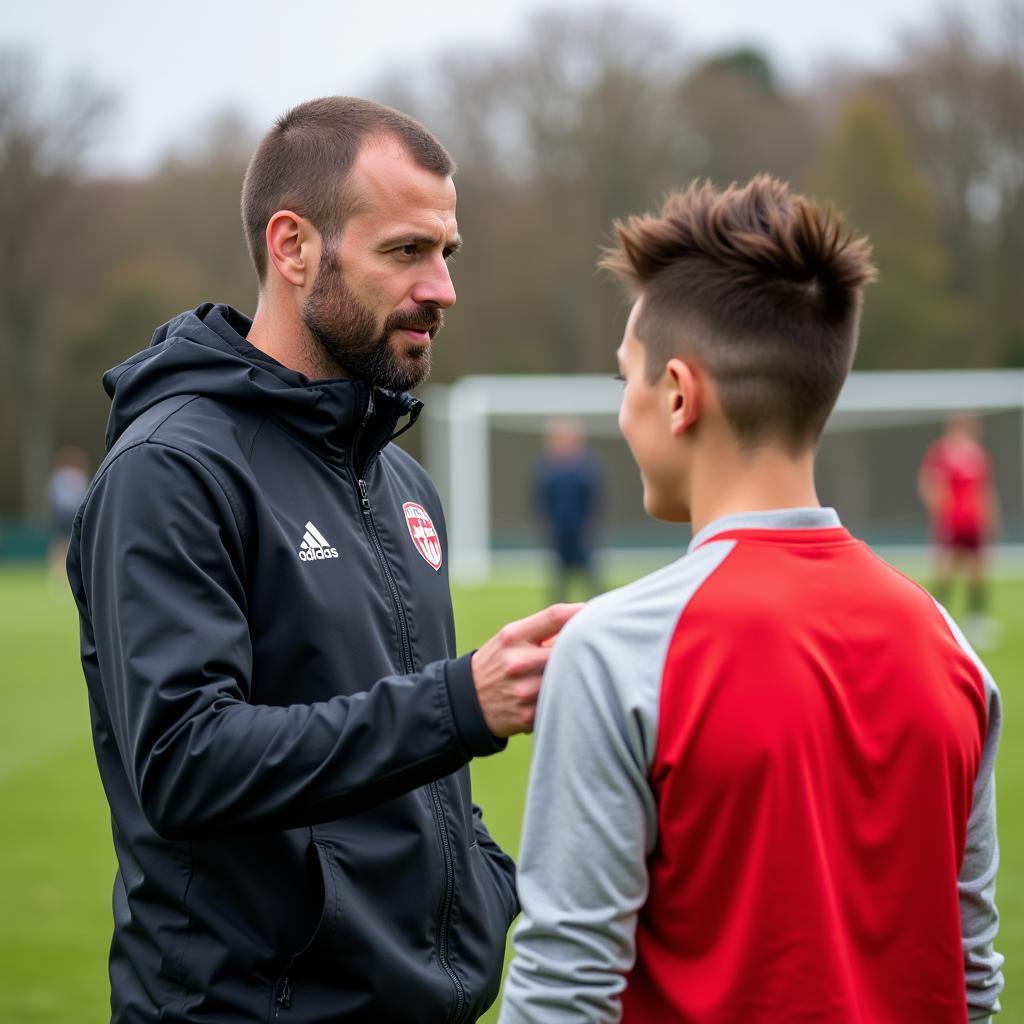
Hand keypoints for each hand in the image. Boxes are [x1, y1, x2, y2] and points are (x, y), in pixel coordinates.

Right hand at [471, 603, 582, 736]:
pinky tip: (560, 693)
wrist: (467, 701)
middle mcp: (517, 662)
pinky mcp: (528, 716)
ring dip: (576, 673)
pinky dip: (565, 696)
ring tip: (579, 671)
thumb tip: (584, 621)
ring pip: (568, 676)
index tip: (597, 612)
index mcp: (513, 636)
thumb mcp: (510, 638)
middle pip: (568, 649)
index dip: (581, 612)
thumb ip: (542, 629)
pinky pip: (560, 701)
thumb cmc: (498, 662)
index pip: (555, 616)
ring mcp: (523, 690)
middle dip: (582, 647)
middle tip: (594, 645)